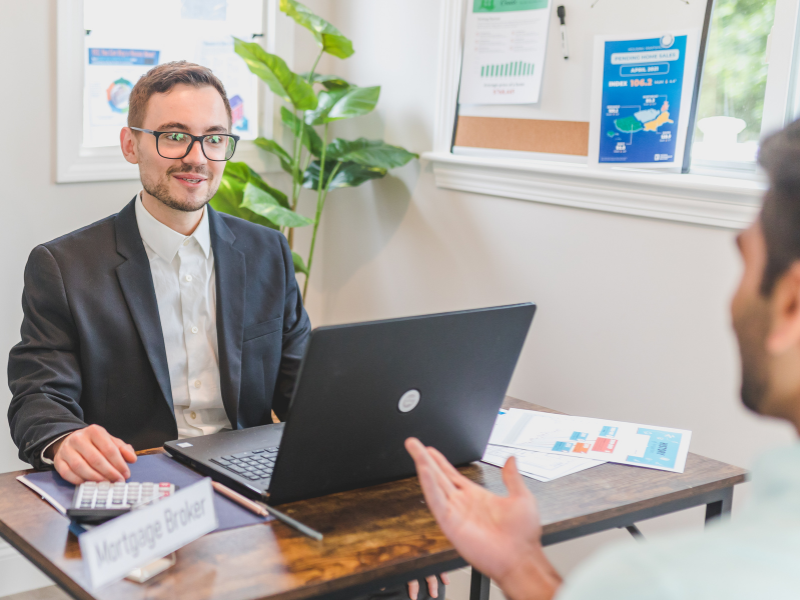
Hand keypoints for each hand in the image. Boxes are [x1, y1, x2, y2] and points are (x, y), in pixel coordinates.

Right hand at [50, 425, 136, 483]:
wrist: (71, 440)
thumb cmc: (94, 443)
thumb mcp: (110, 441)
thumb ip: (123, 449)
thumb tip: (132, 458)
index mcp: (94, 431)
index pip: (109, 448)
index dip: (119, 463)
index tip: (126, 473)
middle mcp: (79, 438)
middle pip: (95, 459)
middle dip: (109, 472)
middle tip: (117, 481)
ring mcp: (67, 449)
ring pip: (80, 466)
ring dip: (95, 478)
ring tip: (105, 483)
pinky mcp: (58, 460)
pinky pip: (67, 473)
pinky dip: (78, 480)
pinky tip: (88, 483)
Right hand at [404, 438, 560, 599]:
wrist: (521, 559)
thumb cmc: (523, 536)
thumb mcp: (521, 498)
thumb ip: (512, 478)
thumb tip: (511, 460)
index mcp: (476, 496)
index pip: (452, 474)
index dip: (440, 461)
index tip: (429, 449)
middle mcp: (462, 503)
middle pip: (438, 476)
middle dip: (424, 458)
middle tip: (412, 443)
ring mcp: (455, 513)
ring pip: (434, 485)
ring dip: (423, 466)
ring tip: (415, 451)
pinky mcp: (451, 524)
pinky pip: (436, 502)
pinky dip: (429, 486)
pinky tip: (424, 471)